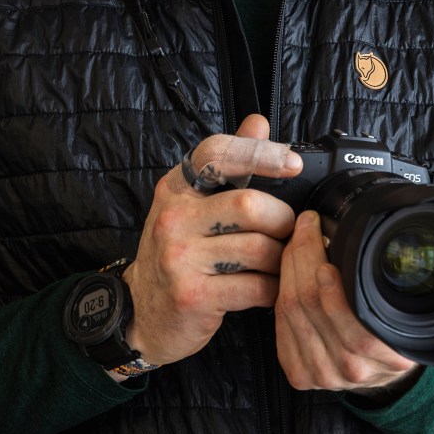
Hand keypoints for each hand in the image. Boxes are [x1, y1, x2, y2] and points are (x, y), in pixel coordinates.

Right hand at [122, 115, 301, 368]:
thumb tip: (258, 122)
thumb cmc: (177, 253)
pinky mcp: (193, 295)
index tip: (293, 164)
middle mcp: (173, 217)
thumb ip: (229, 164)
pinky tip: (269, 289)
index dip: (260, 153)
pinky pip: (255, 287)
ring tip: (280, 263)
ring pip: (258, 248)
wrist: (140, 311)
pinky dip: (273, 289)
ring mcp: (180, 257)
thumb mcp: (193, 204)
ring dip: (282, 258)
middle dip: (282, 220)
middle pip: (249, 205)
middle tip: (289, 232)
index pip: (218, 154)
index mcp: (176, 187)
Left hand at [276, 209, 418, 392]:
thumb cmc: (393, 331)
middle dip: (301, 253)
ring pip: (290, 309)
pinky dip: (281, 294)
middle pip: (309, 299)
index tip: (314, 224)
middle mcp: (353, 368)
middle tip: (303, 227)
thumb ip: (377, 281)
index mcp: (387, 352)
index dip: (320, 256)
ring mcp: (324, 375)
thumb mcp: (403, 307)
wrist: (382, 371)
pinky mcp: (300, 375)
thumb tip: (342, 232)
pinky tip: (289, 276)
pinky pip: (281, 325)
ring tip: (296, 245)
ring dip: (288, 269)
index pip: (342, 300)